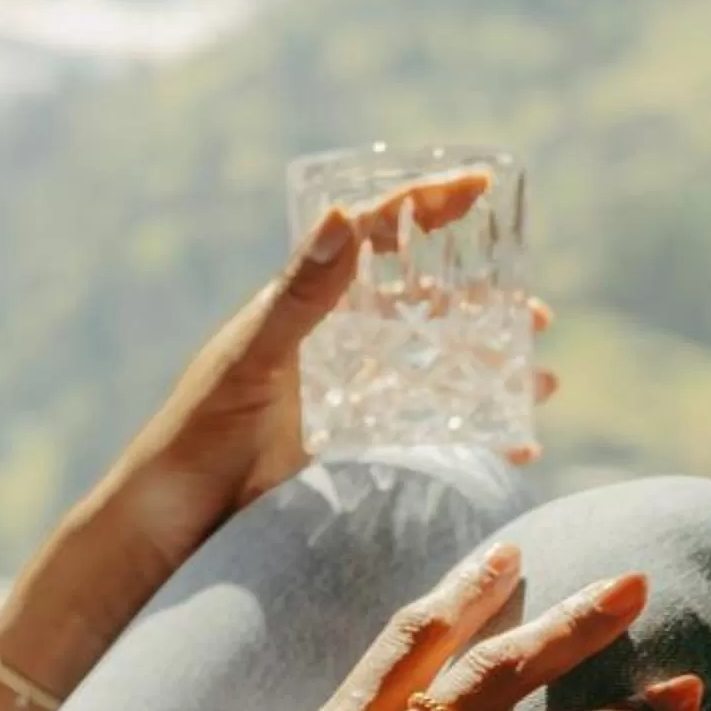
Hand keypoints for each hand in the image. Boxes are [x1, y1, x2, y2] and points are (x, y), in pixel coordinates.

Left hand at [9, 177, 555, 680]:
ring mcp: (346, 400)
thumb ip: (297, 299)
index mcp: (303, 308)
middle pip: (421, 307)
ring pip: (437, 370)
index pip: (370, 238)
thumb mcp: (249, 363)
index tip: (478, 184)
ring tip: (542, 379)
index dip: (424, 206)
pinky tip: (517, 444)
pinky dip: (477, 434)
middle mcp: (331, 347)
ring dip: (493, 370)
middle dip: (484, 304)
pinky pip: (428, 433)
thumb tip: (342, 216)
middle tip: (535, 316)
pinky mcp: (353, 454)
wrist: (168, 527)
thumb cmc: (193, 437)